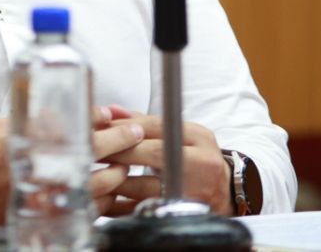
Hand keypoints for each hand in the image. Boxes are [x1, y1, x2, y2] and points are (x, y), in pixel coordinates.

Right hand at [0, 111, 147, 225]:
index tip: (117, 116)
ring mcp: (51, 197)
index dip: (104, 123)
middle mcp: (45, 174)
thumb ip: (39, 118)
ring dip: (117, 172)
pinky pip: (88, 209)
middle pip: (96, 158)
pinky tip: (110, 188)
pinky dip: (104, 198)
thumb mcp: (6, 126)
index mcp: (34, 148)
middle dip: (122, 143)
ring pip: (99, 187)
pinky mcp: (52, 215)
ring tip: (125, 162)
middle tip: (134, 133)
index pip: (79, 133)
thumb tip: (72, 112)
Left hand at [103, 114, 231, 215]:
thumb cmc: (197, 159)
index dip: (125, 127)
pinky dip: (123, 204)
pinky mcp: (181, 210)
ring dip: (116, 180)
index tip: (100, 128)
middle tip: (93, 150)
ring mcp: (193, 188)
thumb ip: (145, 122)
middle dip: (118, 151)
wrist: (227, 192)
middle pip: (151, 153)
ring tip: (95, 174)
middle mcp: (200, 160)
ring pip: (144, 184)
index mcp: (198, 136)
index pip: (156, 126)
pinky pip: (145, 207)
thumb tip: (112, 111)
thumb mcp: (180, 134)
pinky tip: (108, 199)